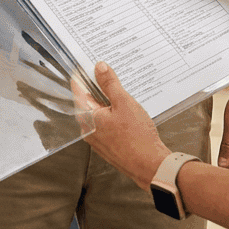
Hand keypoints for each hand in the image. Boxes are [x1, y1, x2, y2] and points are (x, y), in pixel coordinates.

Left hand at [72, 62, 170, 190]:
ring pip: (98, 112)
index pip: (77, 89)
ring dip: (107, 100)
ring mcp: (97, 138)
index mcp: (86, 117)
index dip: (83, 74)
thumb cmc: (137, 138)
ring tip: (121, 90)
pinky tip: (126, 109)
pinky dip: (113, 113)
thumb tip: (99, 67)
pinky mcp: (107, 144)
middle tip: (108, 72)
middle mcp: (87, 128)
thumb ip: (110, 84)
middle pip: (88, 100)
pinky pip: (106, 123)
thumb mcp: (124, 103)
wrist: (150, 166)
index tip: (88, 63)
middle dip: (98, 86)